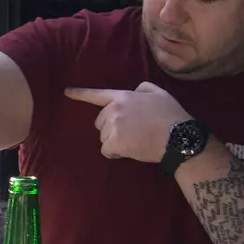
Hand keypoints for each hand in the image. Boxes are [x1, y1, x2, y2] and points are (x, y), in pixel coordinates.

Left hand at [64, 83, 192, 163]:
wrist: (178, 136)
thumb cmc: (171, 115)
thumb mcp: (159, 94)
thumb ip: (144, 89)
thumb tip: (136, 91)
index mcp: (122, 96)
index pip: (97, 94)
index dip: (80, 94)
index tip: (66, 92)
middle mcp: (113, 109)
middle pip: (100, 122)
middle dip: (112, 128)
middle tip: (132, 132)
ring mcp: (113, 126)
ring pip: (104, 138)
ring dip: (115, 142)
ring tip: (135, 141)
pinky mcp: (114, 142)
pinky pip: (106, 150)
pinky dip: (115, 153)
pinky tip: (130, 150)